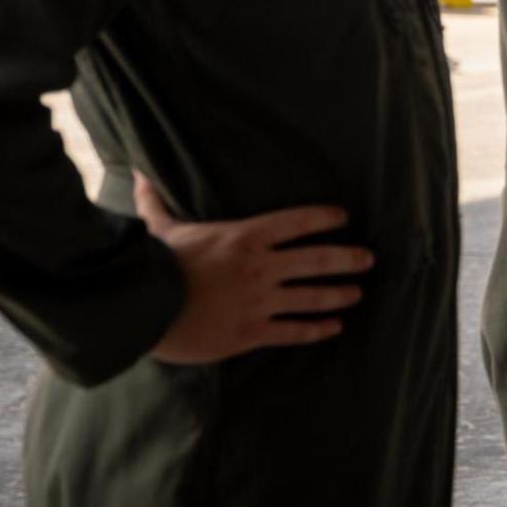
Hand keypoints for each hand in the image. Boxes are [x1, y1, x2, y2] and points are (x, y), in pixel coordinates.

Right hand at [138, 172, 367, 364]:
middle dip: (347, 258)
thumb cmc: (155, 267)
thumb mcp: (160, 230)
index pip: (297, 222)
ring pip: (312, 297)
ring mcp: (259, 301)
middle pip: (317, 260)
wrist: (143, 311)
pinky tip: (335, 327)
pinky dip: (318, 329)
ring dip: (340, 294)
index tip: (343, 217)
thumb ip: (157, 203)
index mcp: (245, 237)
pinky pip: (294, 331)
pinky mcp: (252, 332)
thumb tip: (138, 174)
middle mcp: (260, 268)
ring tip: (357, 293)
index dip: (324, 218)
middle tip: (368, 258)